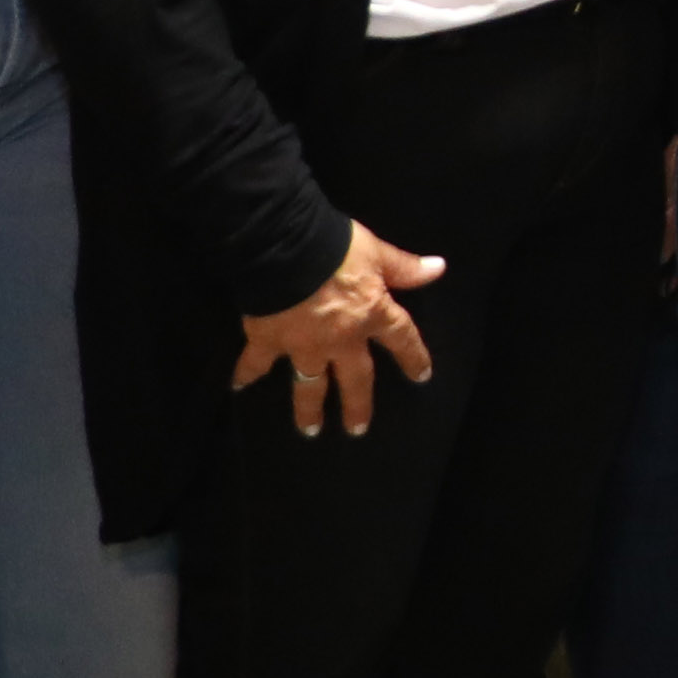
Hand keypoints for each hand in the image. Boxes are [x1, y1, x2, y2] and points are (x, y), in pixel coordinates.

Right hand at [231, 219, 440, 440]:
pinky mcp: (269, 340)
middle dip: (358, 405)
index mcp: (372, 315)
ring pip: (309, 385)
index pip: (401, 338)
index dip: (413, 356)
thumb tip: (439, 268)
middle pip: (355, 379)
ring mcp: (303, 345)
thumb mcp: (376, 252)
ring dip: (309, 409)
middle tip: (357, 430)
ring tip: (310, 430)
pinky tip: (238, 387)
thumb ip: (404, 267)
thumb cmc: (335, 247)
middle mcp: (341, 339)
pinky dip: (245, 373)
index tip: (421, 376)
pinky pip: (256, 362)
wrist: (284, 248)